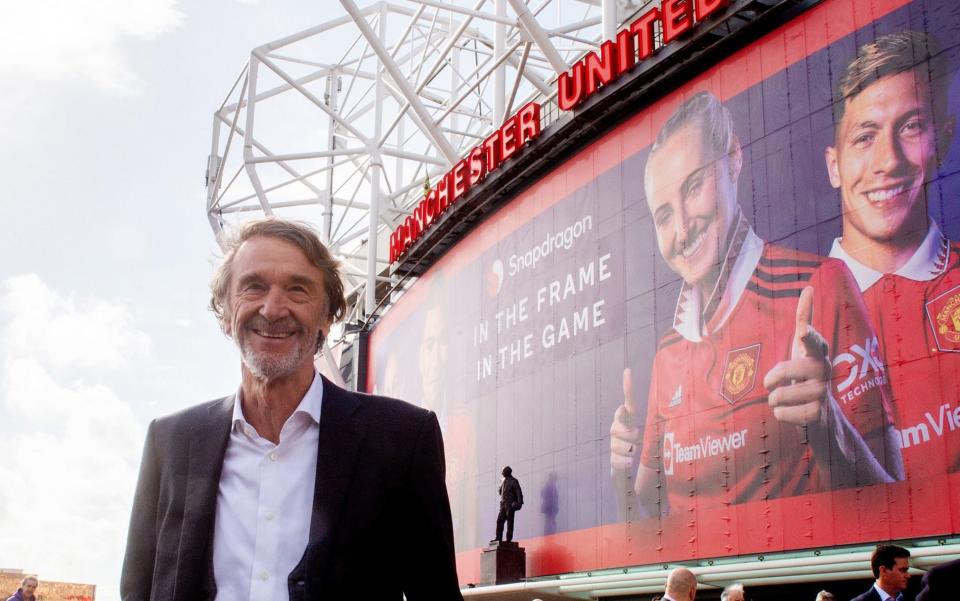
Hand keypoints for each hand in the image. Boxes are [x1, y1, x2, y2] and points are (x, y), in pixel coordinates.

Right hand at [610, 368, 640, 470]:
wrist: (625, 467)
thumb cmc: (635, 447)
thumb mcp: (643, 434)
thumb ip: (644, 424)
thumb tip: (650, 406)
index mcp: (627, 420)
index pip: (628, 403)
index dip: (628, 388)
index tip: (628, 372)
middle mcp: (616, 429)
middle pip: (618, 427)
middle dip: (628, 435)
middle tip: (636, 442)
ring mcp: (613, 443)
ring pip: (617, 444)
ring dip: (627, 451)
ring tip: (632, 453)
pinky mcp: (611, 459)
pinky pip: (615, 459)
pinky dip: (623, 462)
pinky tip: (628, 463)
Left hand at [763, 286, 831, 424]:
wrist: (823, 413)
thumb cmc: (807, 373)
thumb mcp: (803, 347)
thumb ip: (804, 319)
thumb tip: (808, 288)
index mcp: (818, 353)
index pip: (814, 342)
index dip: (808, 337)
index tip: (802, 332)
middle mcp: (824, 371)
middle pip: (786, 369)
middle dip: (772, 377)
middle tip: (771, 384)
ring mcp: (824, 393)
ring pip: (779, 395)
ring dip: (774, 399)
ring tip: (784, 398)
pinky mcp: (818, 415)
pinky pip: (782, 414)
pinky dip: (780, 414)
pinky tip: (791, 412)